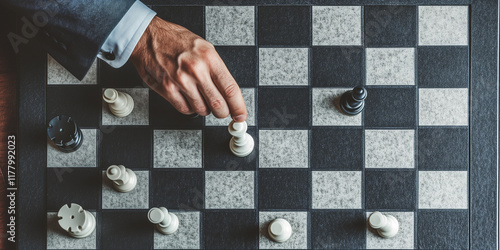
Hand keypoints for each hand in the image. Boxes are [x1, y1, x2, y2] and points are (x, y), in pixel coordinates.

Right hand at [130, 16, 246, 121]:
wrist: (148, 37)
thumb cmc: (176, 41)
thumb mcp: (204, 48)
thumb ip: (216, 70)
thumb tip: (228, 92)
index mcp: (209, 58)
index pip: (230, 89)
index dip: (238, 106)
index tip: (240, 115)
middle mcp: (196, 70)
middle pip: (218, 104)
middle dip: (223, 112)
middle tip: (222, 111)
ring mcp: (181, 81)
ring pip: (202, 110)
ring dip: (204, 109)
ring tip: (200, 97)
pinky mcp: (167, 89)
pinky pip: (185, 109)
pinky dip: (189, 108)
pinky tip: (188, 98)